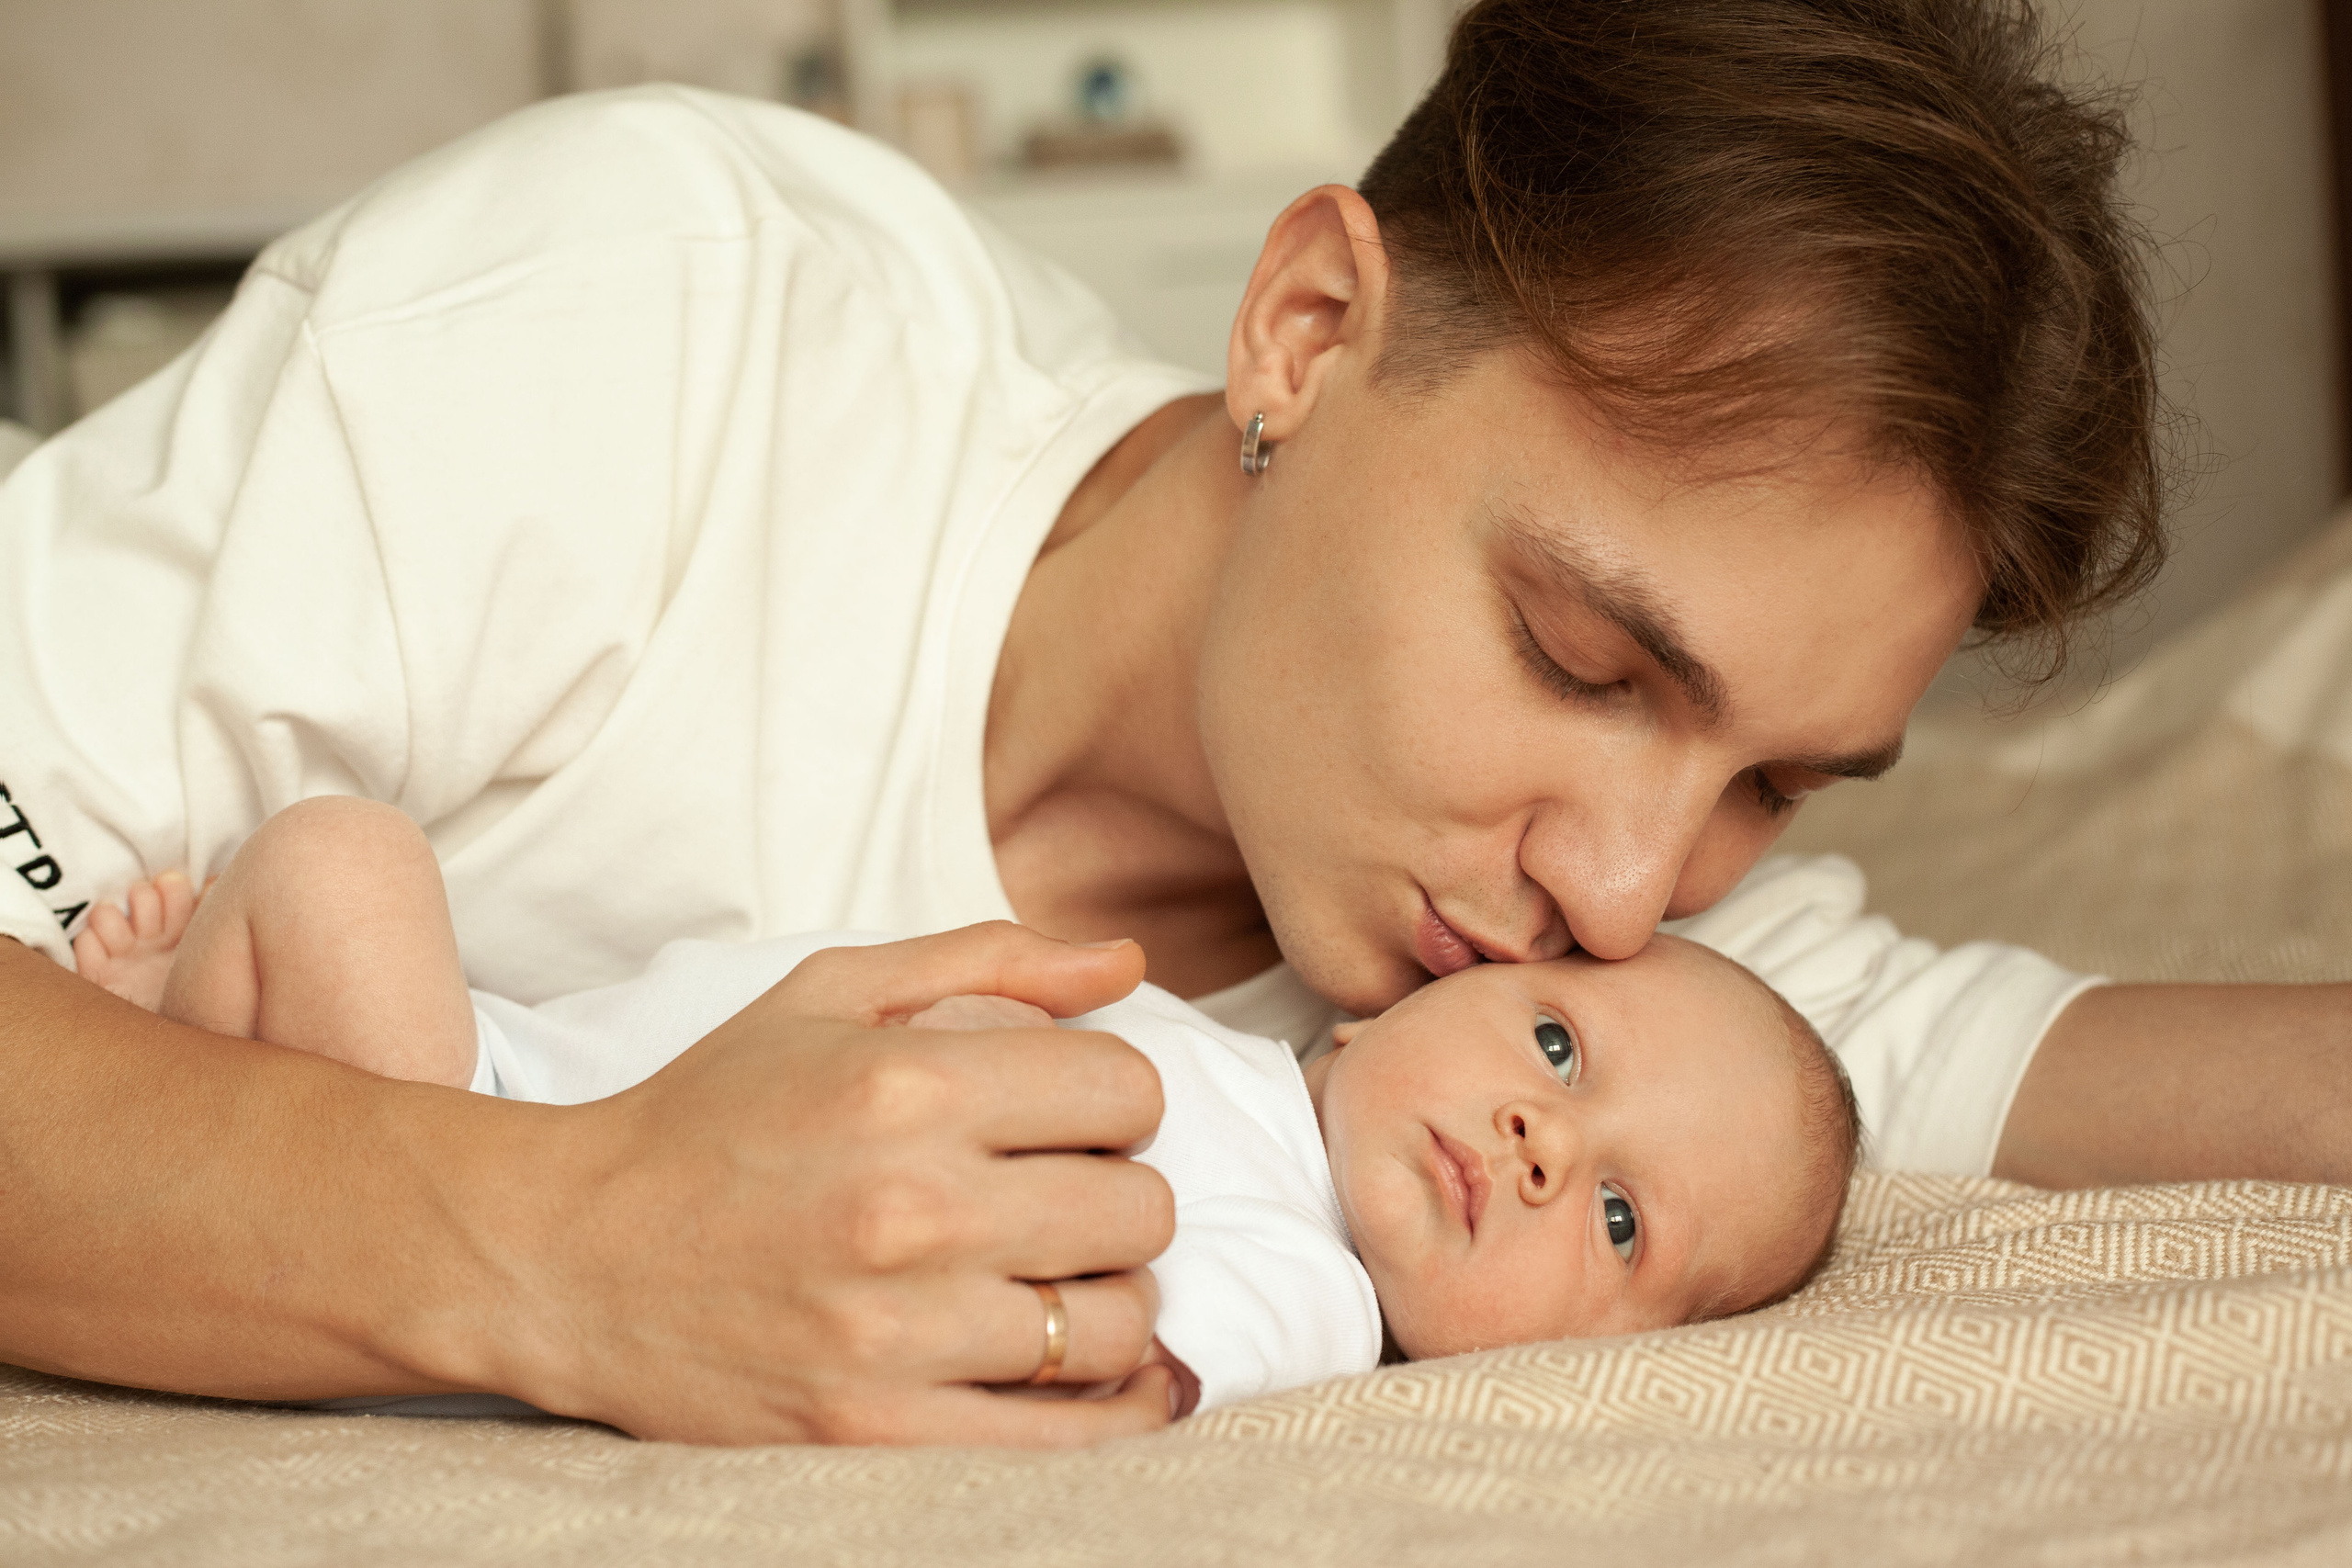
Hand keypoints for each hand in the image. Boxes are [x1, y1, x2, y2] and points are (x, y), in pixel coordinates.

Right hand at [483, 922, 1176, 1444]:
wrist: (564, 1257)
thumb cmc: (710, 1114)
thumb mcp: (829, 992)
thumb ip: (988, 962)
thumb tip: (1127, 963)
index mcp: (907, 1083)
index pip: (1127, 1088)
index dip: (1117, 1099)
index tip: (1073, 1118)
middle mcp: (910, 1205)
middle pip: (1139, 1208)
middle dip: (1117, 1195)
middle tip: (1061, 1200)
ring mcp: (895, 1331)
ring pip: (1114, 1322)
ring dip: (1104, 1299)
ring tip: (1048, 1281)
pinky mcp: (876, 1430)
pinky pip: (1069, 1433)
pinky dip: (1108, 1406)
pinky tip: (1089, 1372)